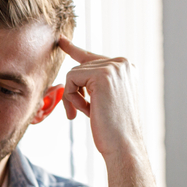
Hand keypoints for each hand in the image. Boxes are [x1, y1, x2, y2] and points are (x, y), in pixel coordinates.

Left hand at [58, 37, 158, 186]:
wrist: (124, 146)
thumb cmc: (113, 130)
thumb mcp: (104, 101)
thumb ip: (94, 84)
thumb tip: (75, 73)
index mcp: (126, 68)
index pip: (93, 57)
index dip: (74, 50)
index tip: (61, 40)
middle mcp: (123, 63)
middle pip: (79, 67)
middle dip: (75, 92)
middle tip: (85, 112)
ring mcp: (114, 67)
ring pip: (73, 74)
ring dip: (73, 97)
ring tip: (88, 114)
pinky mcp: (103, 74)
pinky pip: (71, 79)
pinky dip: (72, 98)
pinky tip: (86, 111)